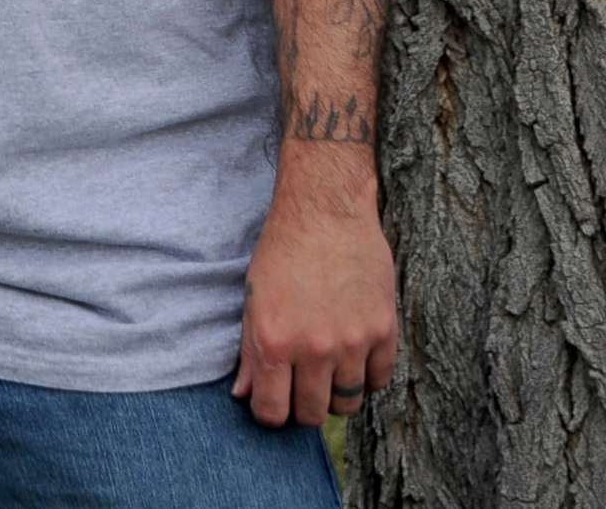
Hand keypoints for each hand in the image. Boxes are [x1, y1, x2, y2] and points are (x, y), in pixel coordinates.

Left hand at [229, 196, 397, 427]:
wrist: (325, 214)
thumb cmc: (282, 254)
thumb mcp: (253, 300)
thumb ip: (250, 352)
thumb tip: (243, 395)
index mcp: (275, 341)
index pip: (273, 410)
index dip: (270, 414)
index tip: (272, 404)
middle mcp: (315, 349)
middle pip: (313, 414)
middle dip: (302, 409)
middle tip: (300, 390)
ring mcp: (353, 342)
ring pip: (348, 403)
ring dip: (335, 396)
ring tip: (326, 375)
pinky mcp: (384, 331)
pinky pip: (378, 381)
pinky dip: (366, 379)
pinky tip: (353, 361)